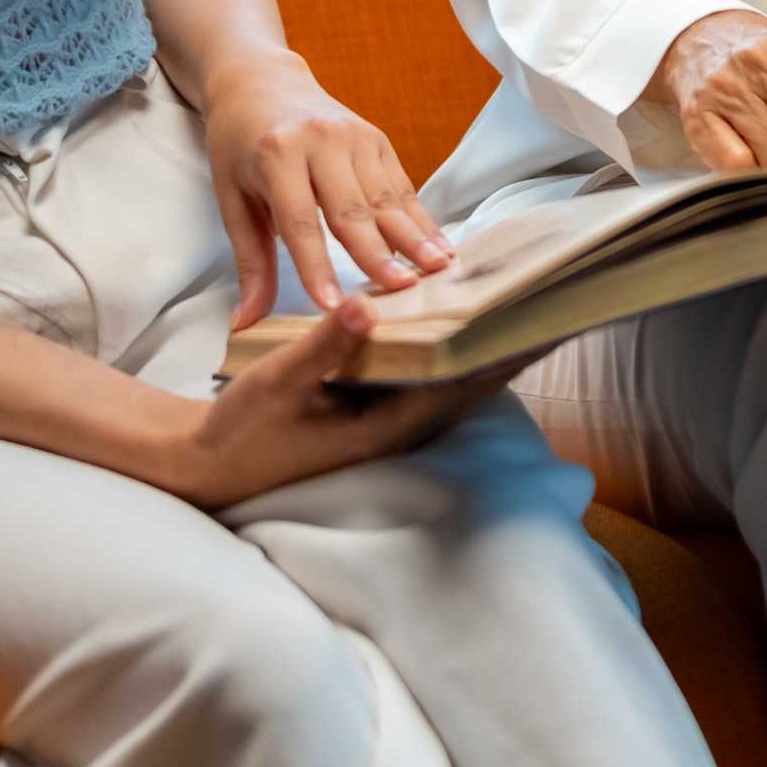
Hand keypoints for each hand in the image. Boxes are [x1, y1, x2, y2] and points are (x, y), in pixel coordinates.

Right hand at [153, 303, 516, 507]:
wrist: (209, 464)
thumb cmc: (242, 428)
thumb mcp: (278, 381)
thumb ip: (323, 346)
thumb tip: (367, 305)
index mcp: (383, 427)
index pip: (462, 386)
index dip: (505, 353)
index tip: (544, 321)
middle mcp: (396, 428)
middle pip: (471, 384)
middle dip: (512, 346)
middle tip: (557, 303)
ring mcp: (387, 423)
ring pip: (454, 383)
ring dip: (488, 348)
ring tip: (526, 307)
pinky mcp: (374, 413)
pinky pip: (429, 379)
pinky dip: (454, 351)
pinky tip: (463, 321)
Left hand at [202, 51, 452, 328]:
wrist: (261, 80)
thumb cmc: (239, 146)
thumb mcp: (232, 199)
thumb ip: (249, 262)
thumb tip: (245, 323)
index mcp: (276, 154)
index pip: (299, 221)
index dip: (315, 266)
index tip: (331, 306)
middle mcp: (320, 140)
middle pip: (352, 208)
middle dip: (379, 253)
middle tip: (402, 291)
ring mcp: (354, 135)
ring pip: (386, 196)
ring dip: (413, 236)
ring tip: (436, 269)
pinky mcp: (376, 138)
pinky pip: (400, 184)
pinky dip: (420, 218)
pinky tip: (438, 245)